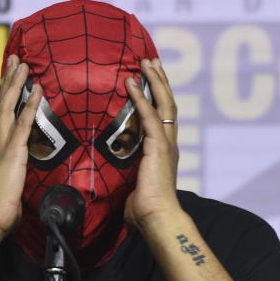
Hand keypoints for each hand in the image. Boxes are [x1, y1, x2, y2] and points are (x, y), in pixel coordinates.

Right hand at [0, 55, 41, 235]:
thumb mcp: (8, 187)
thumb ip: (14, 177)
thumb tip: (22, 180)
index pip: (1, 117)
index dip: (5, 97)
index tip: (9, 79)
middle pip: (1, 104)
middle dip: (8, 81)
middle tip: (14, 59)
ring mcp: (3, 145)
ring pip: (8, 107)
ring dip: (16, 84)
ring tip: (23, 64)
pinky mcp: (13, 152)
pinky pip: (23, 123)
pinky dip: (30, 105)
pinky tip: (37, 89)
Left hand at [124, 58, 182, 229]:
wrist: (156, 218)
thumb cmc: (143, 210)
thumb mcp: (132, 186)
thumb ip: (126, 176)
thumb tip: (111, 178)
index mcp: (163, 151)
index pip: (162, 117)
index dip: (157, 96)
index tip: (150, 79)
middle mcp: (168, 143)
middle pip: (167, 103)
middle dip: (160, 81)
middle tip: (151, 61)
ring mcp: (165, 144)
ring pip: (163, 103)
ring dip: (154, 81)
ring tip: (146, 62)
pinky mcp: (158, 147)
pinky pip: (149, 116)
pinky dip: (141, 97)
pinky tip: (131, 83)